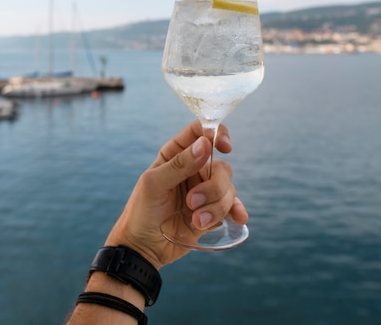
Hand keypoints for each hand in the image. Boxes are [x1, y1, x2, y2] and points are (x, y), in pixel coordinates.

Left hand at [105, 120, 247, 268]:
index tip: (224, 147)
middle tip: (192, 202)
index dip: (216, 134)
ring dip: (216, 206)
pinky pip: (232, 206)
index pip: (201, 132)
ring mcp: (205, 190)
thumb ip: (179, 164)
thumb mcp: (153, 184)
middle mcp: (194, 169)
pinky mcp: (212, 211)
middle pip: (221, 166)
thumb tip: (205, 144)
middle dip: (212, 186)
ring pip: (228, 188)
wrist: (143, 248)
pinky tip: (239, 219)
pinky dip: (237, 210)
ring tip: (196, 220)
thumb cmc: (141, 211)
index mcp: (177, 154)